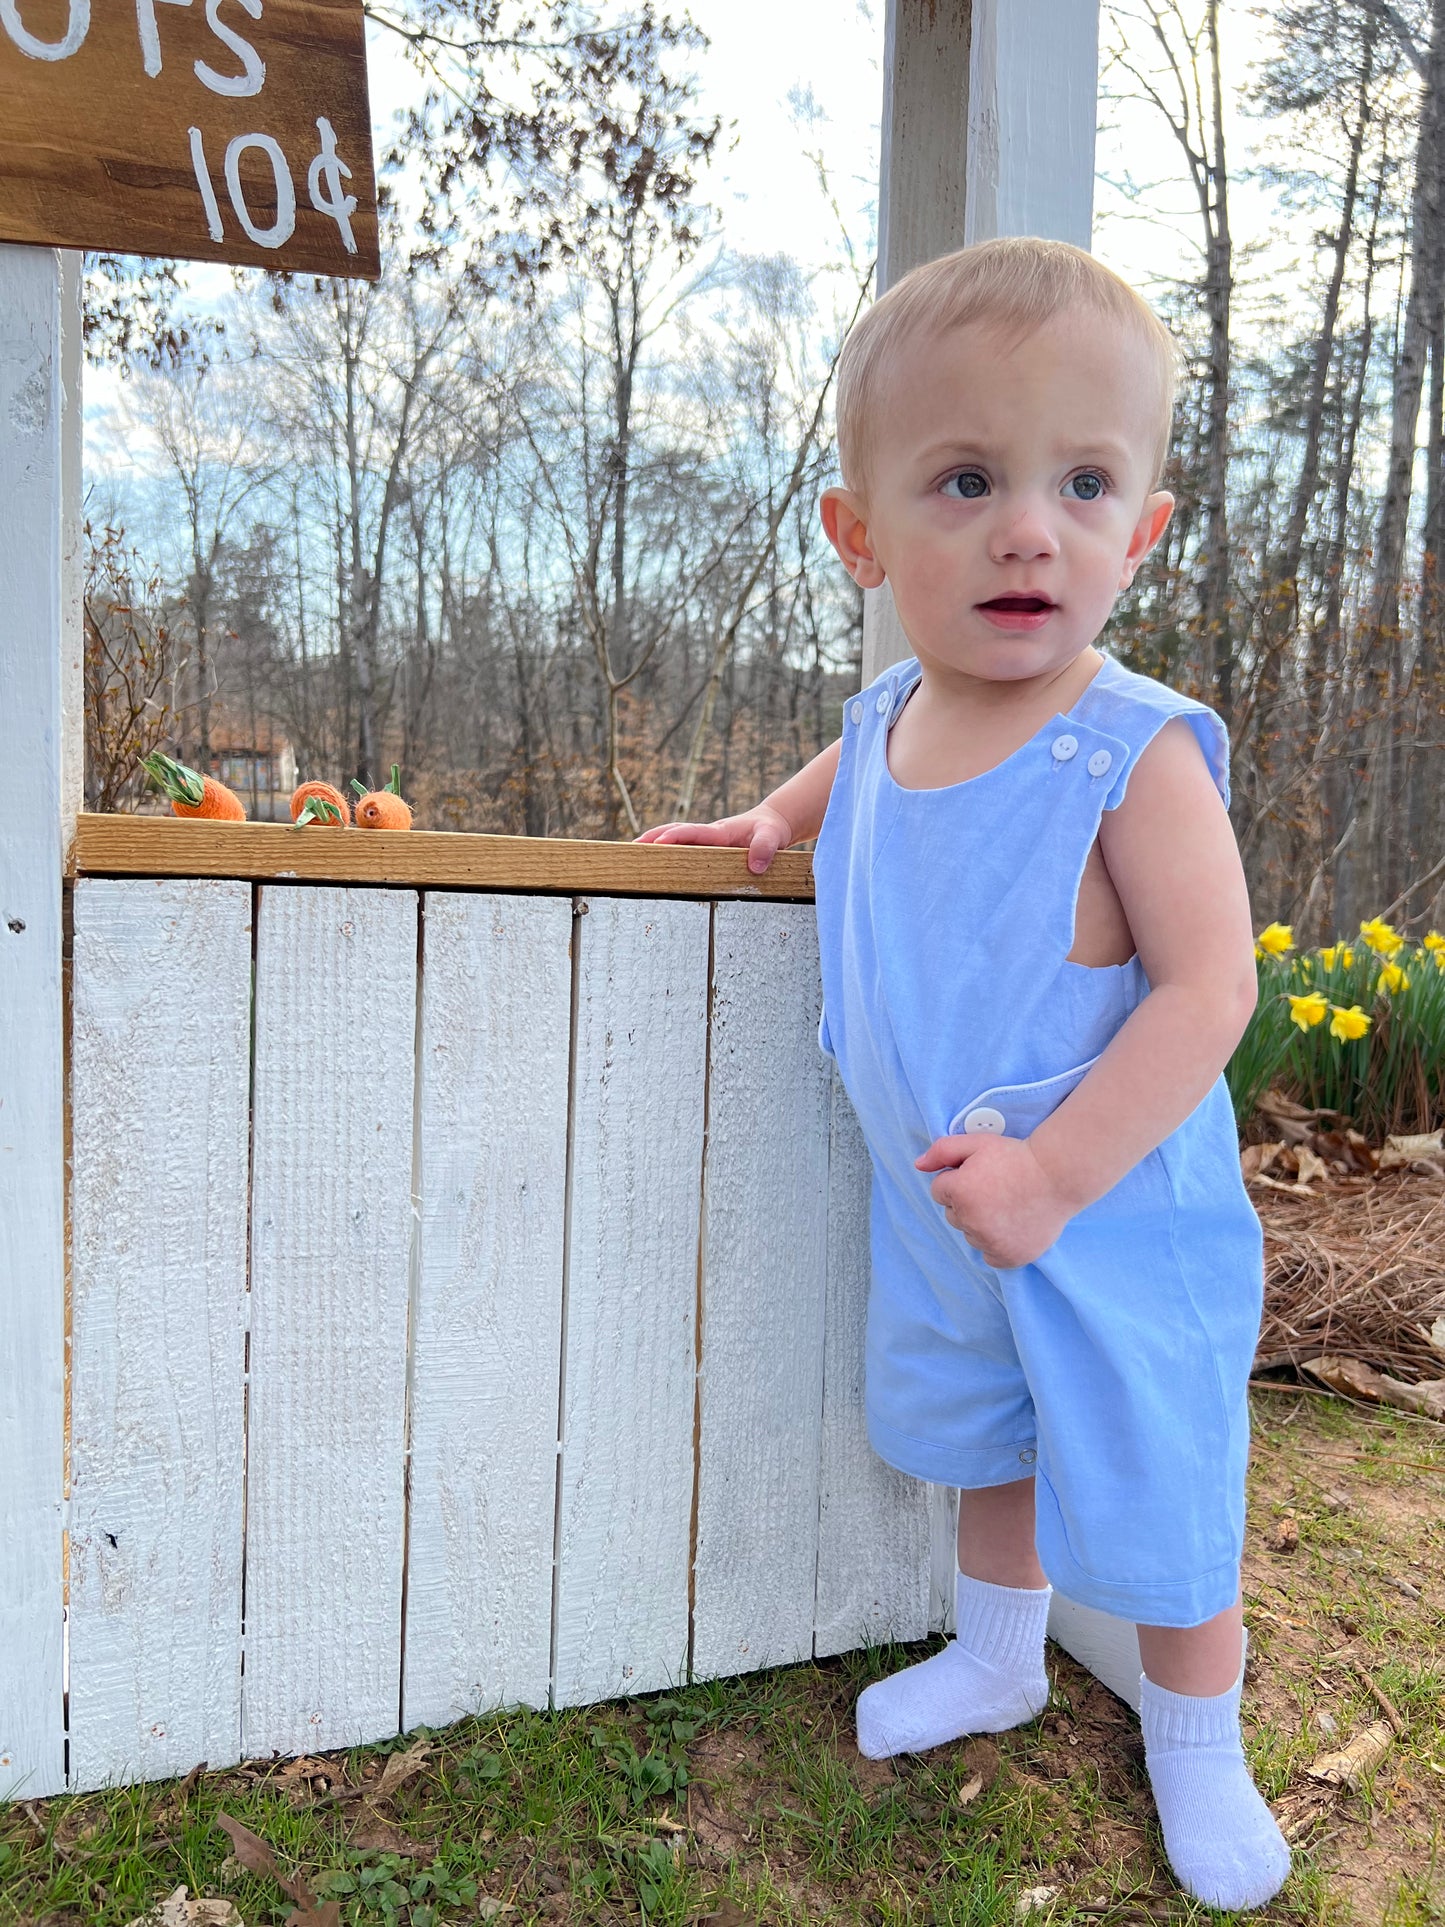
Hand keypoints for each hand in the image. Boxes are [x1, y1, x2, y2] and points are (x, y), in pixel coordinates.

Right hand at [635, 803, 794, 874]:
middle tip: (633, 847)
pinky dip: (666, 850)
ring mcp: (706, 840)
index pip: (694, 832)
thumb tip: (755, 867)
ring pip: (675, 837)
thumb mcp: (773, 837)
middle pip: (675, 831)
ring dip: (654, 842)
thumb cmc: (771, 830)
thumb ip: (765, 849)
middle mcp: (709, 833)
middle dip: (654, 837)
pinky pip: (683, 847)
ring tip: (634, 852)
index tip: (659, 842)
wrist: (771, 824)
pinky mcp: (706, 847)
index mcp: (721, 831)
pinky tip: (655, 861)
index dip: (676, 836)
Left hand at [915, 1134, 1074, 1269]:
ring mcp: (991, 1242)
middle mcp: (971, 1221)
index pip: (939, 1191)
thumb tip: (918, 1166)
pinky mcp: (1009, 1257)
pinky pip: (989, 1256)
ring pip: (971, 1235)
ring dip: (981, 1224)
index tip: (981, 1173)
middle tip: (995, 1188)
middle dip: (966, 1202)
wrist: (1058, 1175)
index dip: (958, 1178)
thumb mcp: (977, 1143)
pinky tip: (1011, 1225)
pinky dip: (996, 1244)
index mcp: (959, 1192)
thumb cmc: (1016, 1157)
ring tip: (1007, 1205)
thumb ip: (942, 1151)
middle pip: (952, 1215)